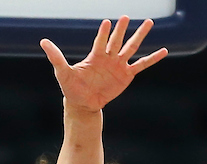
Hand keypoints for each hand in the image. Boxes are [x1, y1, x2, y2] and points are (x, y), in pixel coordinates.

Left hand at [40, 17, 167, 113]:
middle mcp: (108, 57)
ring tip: (149, 23)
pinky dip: (152, 58)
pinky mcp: (127, 76)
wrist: (83, 103)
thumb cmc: (71, 87)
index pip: (100, 41)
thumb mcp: (62, 72)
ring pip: (131, 48)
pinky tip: (163, 50)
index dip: (104, 33)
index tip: (108, 23)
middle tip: (127, 16)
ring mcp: (119, 65)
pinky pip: (142, 65)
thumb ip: (56, 57)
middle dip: (122, 30)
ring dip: (139, 36)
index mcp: (95, 55)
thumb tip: (43, 41)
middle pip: (118, 40)